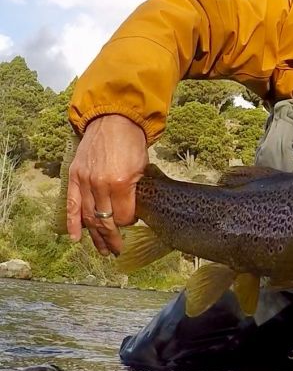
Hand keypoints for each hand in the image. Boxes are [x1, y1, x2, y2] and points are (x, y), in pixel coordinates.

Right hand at [66, 115, 147, 255]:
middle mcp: (101, 184)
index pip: (124, 215)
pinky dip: (73, 223)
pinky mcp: (74, 176)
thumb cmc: (132, 144)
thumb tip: (131, 213)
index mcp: (122, 182)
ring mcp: (85, 180)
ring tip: (102, 250)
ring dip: (95, 236)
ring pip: (89, 216)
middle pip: (105, 220)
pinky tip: (75, 238)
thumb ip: (135, 192)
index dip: (128, 223)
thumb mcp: (142, 169)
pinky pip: (72, 204)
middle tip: (117, 250)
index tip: (132, 223)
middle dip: (112, 238)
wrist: (114, 120)